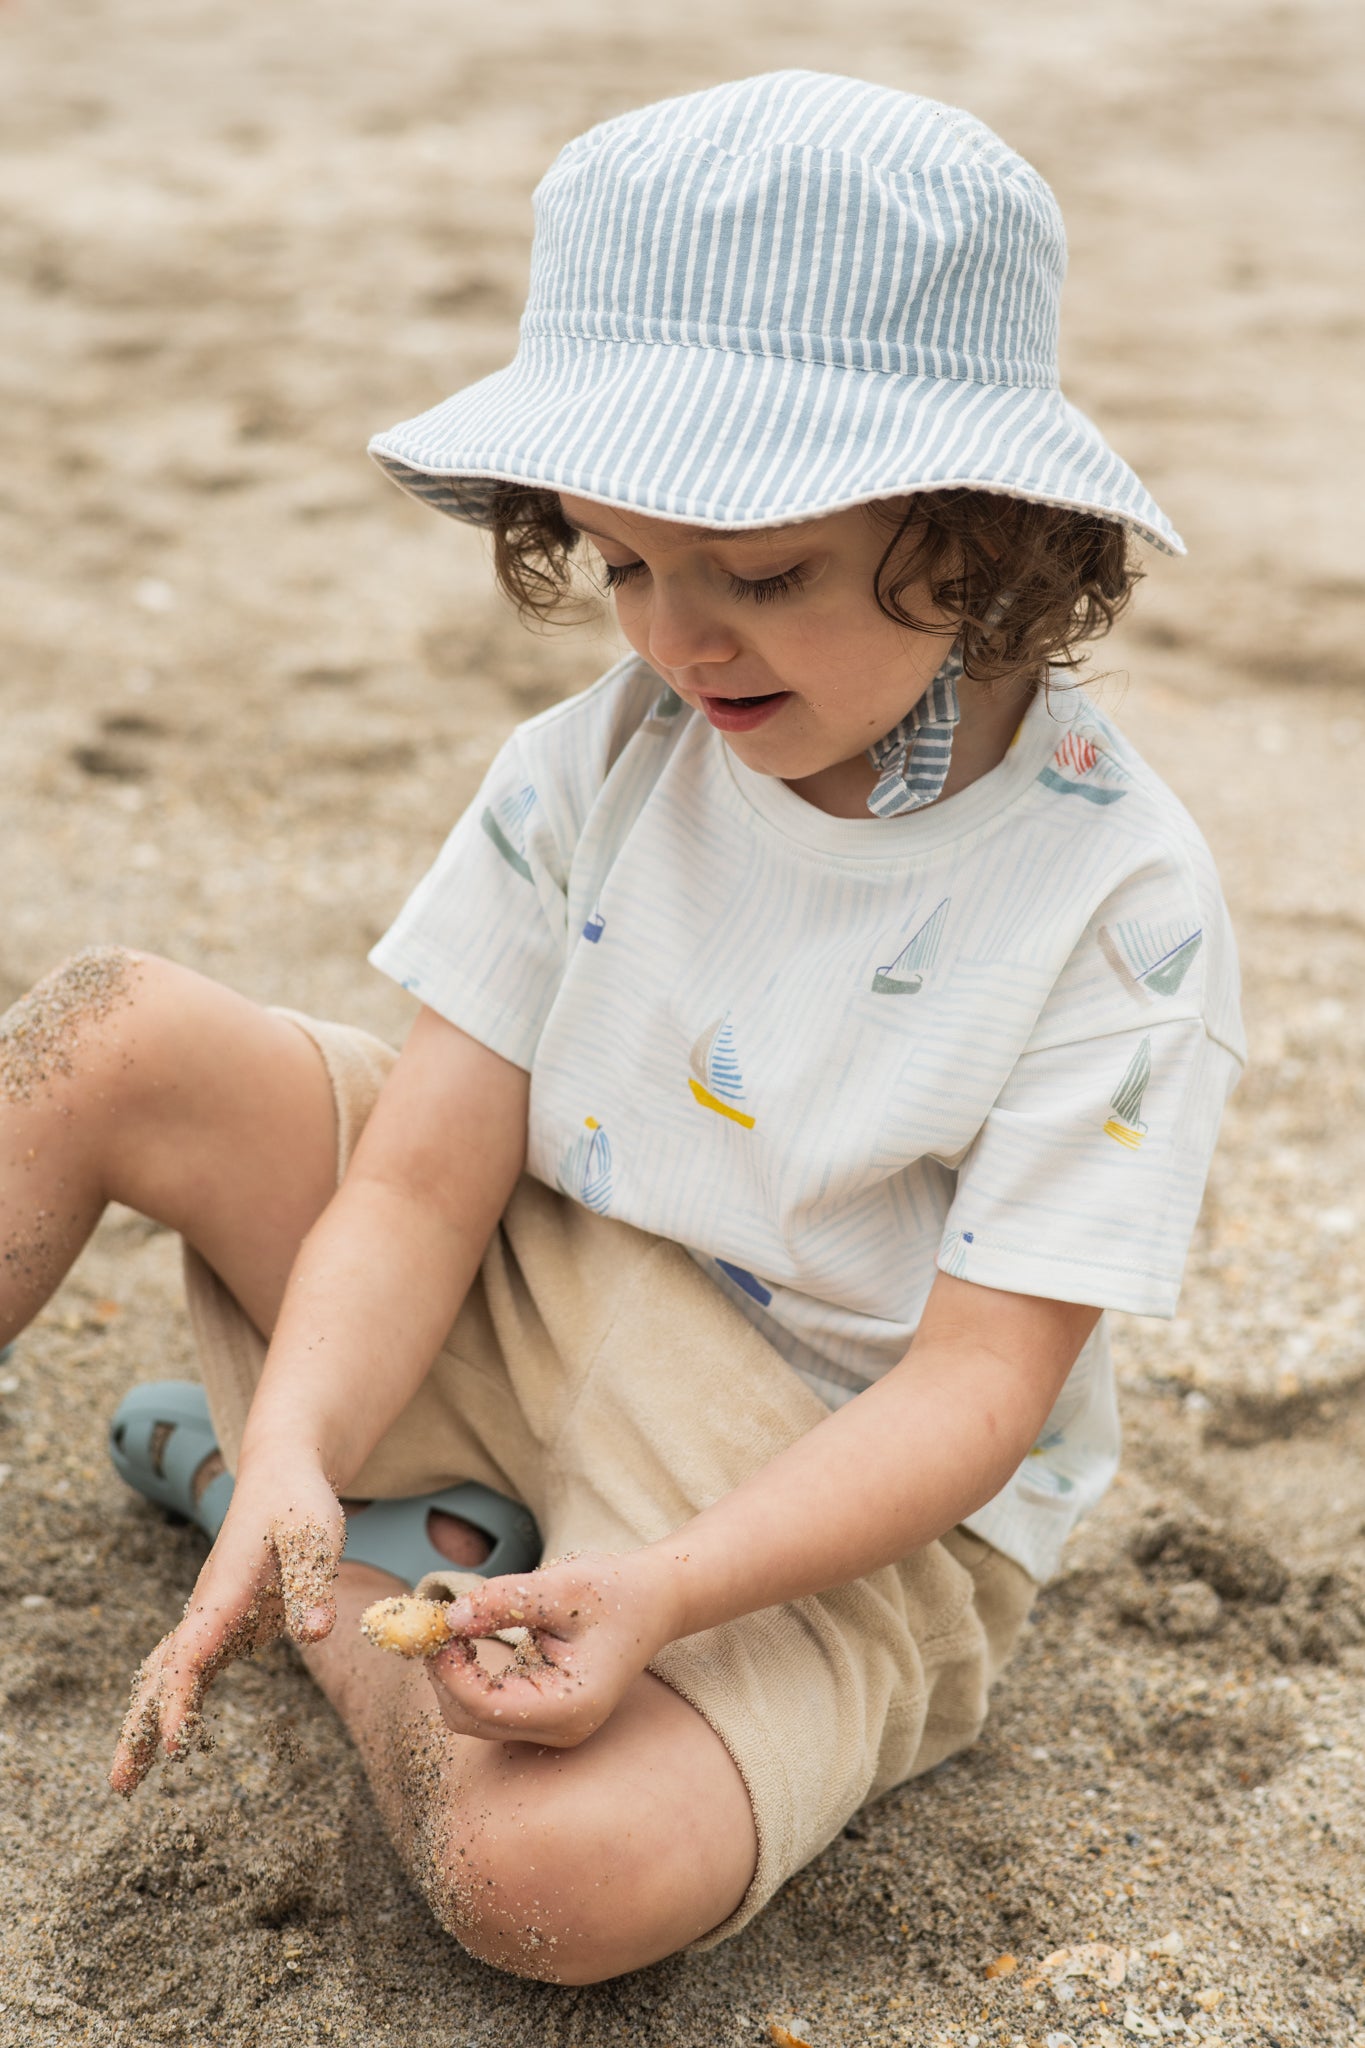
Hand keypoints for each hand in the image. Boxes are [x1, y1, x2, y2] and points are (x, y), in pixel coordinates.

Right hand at [109, 1463, 343, 1794]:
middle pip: (163, 1674)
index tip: (175, 1745)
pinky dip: (178, 1704)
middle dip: (142, 1727)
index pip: (192, 1653)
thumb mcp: (317, 1534)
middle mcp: (208, 1608)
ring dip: (149, 1722)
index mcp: (224, 1590)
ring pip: (170, 1676)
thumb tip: (314, 1633)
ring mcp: (213, 1619)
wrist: (280, 1479)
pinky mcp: (226, 1625)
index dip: (180, 1699)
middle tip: (120, 1785)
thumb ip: (314, 1584)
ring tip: (127, 1780)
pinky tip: (170, 1741)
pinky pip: (193, 1670)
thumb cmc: (298, 1504)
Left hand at [424, 1550, 681, 1748]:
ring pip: (474, 1718)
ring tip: (454, 1627)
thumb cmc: (615, 1591)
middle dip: (444, 1673)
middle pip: (471, 1720)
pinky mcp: (544, 1715)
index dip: (448, 1669)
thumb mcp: (560, 1584)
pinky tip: (470, 1641)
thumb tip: (448, 1618)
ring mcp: (552, 1728)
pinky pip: (489, 1708)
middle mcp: (560, 1730)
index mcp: (570, 1706)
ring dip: (452, 1675)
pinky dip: (469, 1677)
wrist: (654, 1601)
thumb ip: (503, 1601)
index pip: (484, 1705)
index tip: (433, 1626)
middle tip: (434, 1623)